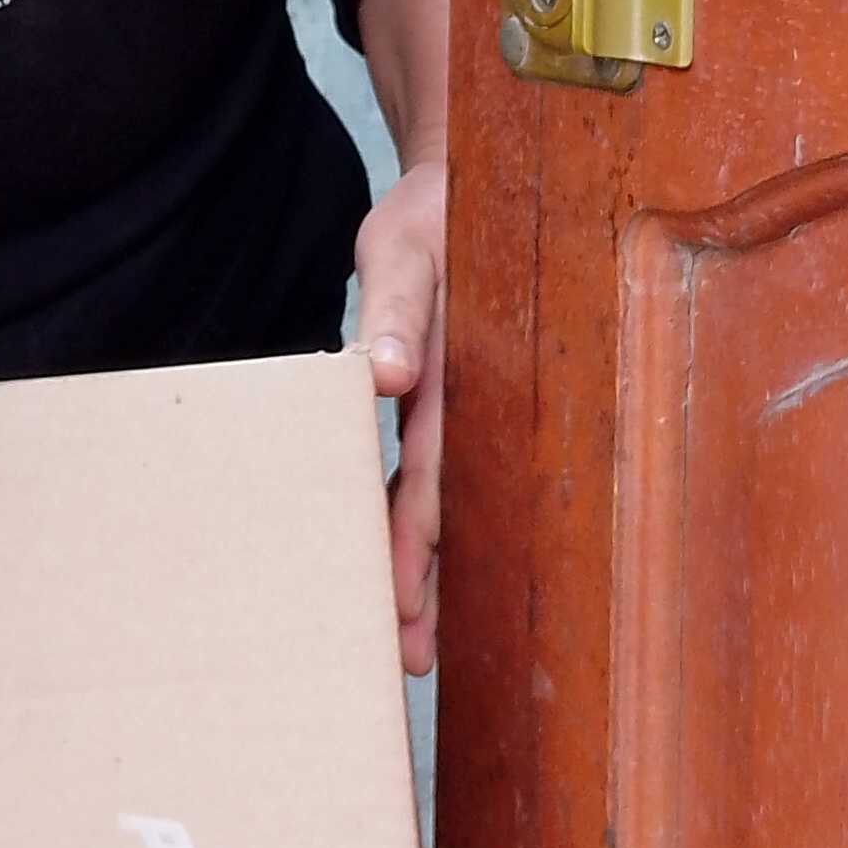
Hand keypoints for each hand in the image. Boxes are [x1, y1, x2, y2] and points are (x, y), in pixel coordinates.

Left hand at [355, 157, 446, 673]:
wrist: (459, 191)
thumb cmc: (427, 218)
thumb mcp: (403, 247)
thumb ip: (398, 308)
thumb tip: (388, 374)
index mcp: (448, 375)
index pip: (431, 470)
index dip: (417, 539)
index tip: (403, 601)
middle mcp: (455, 404)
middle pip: (439, 506)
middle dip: (425, 582)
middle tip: (413, 657)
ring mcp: (450, 409)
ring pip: (438, 502)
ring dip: (428, 569)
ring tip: (417, 643)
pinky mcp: (433, 402)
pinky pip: (427, 474)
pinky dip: (417, 524)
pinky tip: (411, 570)